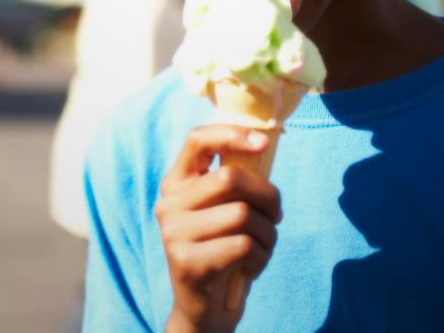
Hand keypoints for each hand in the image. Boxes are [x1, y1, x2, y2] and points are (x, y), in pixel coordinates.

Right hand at [155, 125, 281, 332]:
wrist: (205, 309)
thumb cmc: (224, 251)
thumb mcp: (224, 211)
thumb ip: (233, 181)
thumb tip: (260, 144)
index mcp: (175, 184)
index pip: (197, 140)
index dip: (232, 135)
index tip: (263, 143)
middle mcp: (168, 205)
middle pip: (230, 178)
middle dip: (268, 196)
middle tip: (275, 216)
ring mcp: (173, 234)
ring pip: (242, 214)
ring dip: (268, 235)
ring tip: (261, 248)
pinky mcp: (187, 262)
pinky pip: (243, 246)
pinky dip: (261, 258)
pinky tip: (250, 267)